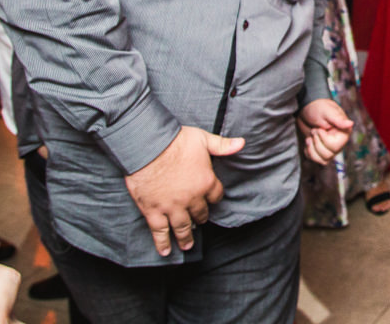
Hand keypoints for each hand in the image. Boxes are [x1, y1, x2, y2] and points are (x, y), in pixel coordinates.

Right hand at [124, 126, 243, 256]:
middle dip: (201, 218)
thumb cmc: (176, 141)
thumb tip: (242, 143)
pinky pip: (159, 231)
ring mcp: (172, 207)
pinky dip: (162, 243)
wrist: (148, 147)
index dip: (214, 198)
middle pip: (200, 213)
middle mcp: (192, 198)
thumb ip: (223, 145)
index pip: (216, 196)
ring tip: (187, 245)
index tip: (211, 201)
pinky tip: (166, 251)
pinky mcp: (153, 211)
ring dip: (186, 237)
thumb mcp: (204, 139)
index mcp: (206, 182)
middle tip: (199, 223)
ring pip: (182, 227)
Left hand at [297, 99, 352, 164]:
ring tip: (309, 137)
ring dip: (311, 149)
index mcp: (343, 133)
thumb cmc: (318, 108)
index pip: (335, 147)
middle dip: (316, 143)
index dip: (323, 139)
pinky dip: (308, 152)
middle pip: (328, 155)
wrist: (307, 109)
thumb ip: (338, 120)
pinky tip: (308, 141)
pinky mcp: (320, 150)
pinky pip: (315, 160)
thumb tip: (351, 124)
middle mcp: (338, 143)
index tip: (319, 128)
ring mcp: (329, 148)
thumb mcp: (327, 112)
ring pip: (322, 160)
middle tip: (314, 130)